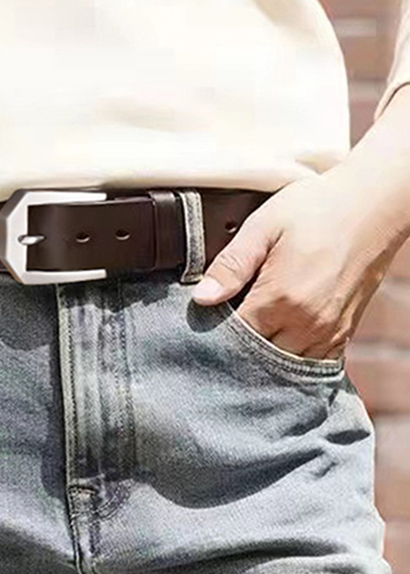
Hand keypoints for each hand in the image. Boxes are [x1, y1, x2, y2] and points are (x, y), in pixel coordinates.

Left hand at [191, 170, 407, 359]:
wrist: (371, 208)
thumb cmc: (316, 210)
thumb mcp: (263, 227)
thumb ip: (231, 265)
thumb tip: (202, 298)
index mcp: (280, 298)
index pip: (234, 336)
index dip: (216, 328)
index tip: (207, 317)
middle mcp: (306, 323)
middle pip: (257, 356)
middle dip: (238, 346)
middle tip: (226, 324)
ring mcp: (328, 332)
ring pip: (284, 364)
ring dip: (265, 354)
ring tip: (252, 331)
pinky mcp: (343, 333)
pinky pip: (311, 363)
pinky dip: (292, 356)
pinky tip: (279, 337)